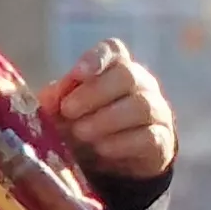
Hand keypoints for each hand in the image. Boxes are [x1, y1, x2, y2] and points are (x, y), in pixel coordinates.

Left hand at [44, 39, 175, 183]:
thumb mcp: (66, 110)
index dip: (97, 58)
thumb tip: (48, 100)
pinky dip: (120, 143)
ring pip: (139, 106)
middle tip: (68, 111)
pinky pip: (147, 137)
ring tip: (80, 133)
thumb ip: (56, 101)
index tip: (78, 73)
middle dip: (93, 94)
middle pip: (126, 76)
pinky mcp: (161, 140)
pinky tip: (101, 148)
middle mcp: (141, 84)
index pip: (113, 50)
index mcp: (115, 68)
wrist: (115, 158)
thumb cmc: (87, 123)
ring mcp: (156, 111)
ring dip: (105, 121)